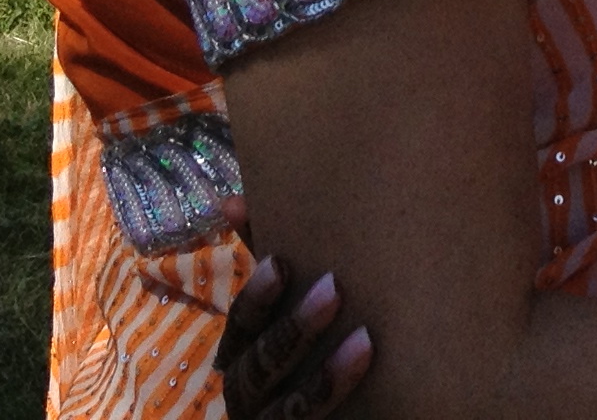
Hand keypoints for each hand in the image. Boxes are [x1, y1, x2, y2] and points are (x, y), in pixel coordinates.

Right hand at [215, 255, 370, 419]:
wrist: (341, 404)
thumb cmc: (306, 342)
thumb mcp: (289, 306)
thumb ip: (268, 260)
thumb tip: (232, 199)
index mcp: (242, 352)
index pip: (242, 321)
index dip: (259, 292)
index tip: (282, 259)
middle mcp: (246, 389)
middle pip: (258, 360)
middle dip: (293, 325)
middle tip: (335, 286)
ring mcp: (266, 419)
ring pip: (283, 399)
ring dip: (322, 370)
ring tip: (365, 337)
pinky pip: (306, 419)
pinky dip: (331, 391)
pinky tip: (364, 363)